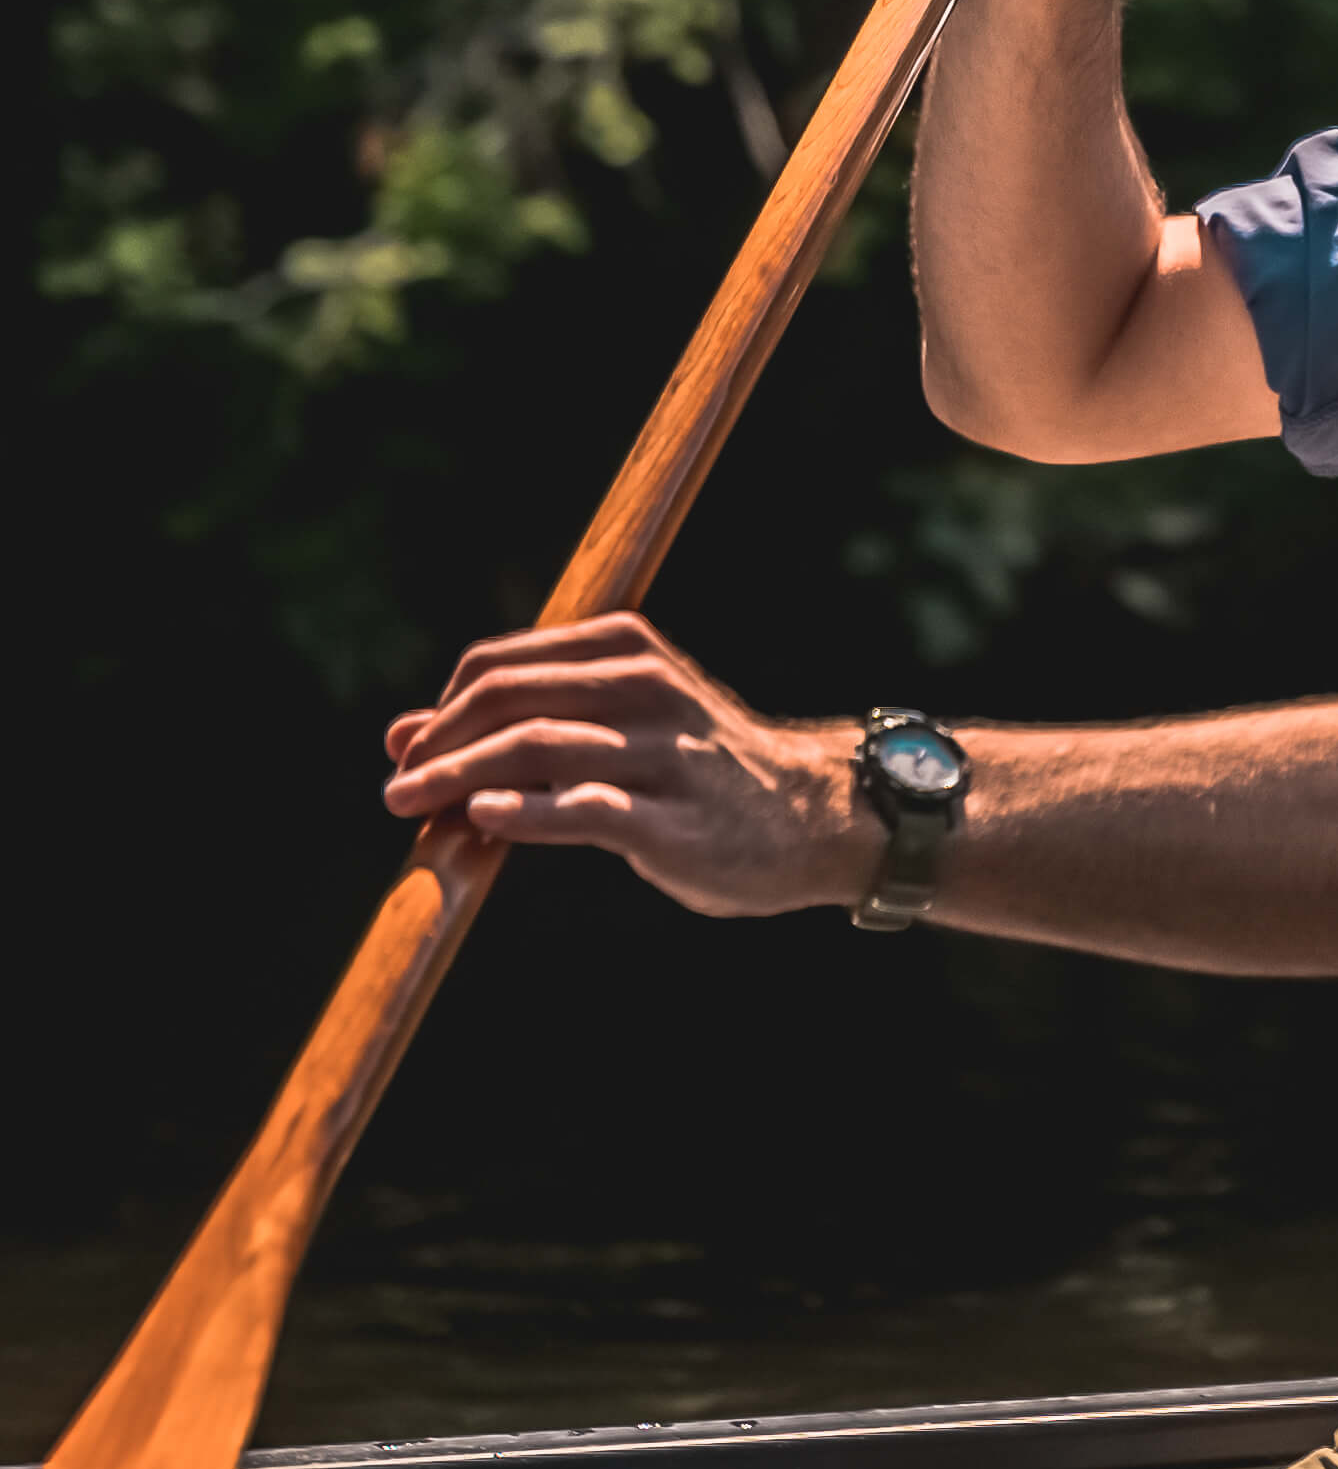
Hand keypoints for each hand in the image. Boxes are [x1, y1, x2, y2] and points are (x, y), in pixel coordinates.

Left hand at [381, 613, 873, 917]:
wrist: (809, 815)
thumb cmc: (695, 769)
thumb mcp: (618, 722)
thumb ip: (520, 721)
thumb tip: (398, 735)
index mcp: (627, 648)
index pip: (499, 663)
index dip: (441, 707)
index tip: (411, 751)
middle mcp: (645, 687)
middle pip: (507, 698)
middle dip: (438, 743)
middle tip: (396, 788)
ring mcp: (662, 752)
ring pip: (535, 748)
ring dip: (456, 779)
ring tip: (410, 808)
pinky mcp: (672, 819)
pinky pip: (584, 808)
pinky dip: (524, 812)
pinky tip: (482, 821)